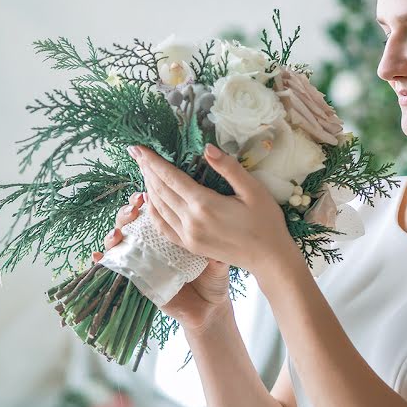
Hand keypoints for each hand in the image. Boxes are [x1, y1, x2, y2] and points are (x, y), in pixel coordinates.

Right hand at [91, 191, 233, 332]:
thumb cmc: (213, 278)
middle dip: (127, 211)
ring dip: (113, 233)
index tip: (145, 193)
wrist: (207, 308)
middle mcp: (153, 243)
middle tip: (134, 208)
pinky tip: (97, 257)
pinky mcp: (135, 279)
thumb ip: (216, 252)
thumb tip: (217, 242)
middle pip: (131, 220)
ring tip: (117, 233)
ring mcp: (141, 260)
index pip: (153, 209)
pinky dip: (101, 261)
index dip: (146, 199)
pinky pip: (112, 268)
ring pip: (119, 241)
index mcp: (171, 232)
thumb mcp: (217, 262)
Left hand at [128, 143, 298, 276]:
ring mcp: (188, 236)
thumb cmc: (266, 221)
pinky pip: (163, 226)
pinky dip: (153, 211)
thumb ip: (229, 168)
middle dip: (147, 170)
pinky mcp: (190, 245)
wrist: (269, 258)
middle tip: (137, 153)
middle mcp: (190, 221)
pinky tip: (151, 201)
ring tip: (144, 171)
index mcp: (204, 204)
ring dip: (148, 187)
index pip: (170, 177)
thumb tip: (207, 148)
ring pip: (159, 208)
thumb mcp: (253, 190)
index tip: (138, 147)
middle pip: (160, 191)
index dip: (152, 161)